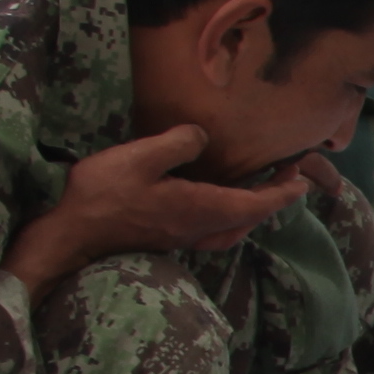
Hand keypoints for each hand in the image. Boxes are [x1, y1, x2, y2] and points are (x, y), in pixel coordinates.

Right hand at [5, 125, 304, 293]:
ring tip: (258, 190)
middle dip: (271, 200)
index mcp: (200, 209)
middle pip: (247, 219)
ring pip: (230, 229)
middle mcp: (197, 229)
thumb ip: (179, 143)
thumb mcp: (142, 157)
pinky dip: (227, 217)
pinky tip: (216, 204)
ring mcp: (181, 237)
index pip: (254, 204)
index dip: (282, 192)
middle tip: (286, 178)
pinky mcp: (166, 237)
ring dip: (250, 211)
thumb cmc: (103, 195)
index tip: (303, 180)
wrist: (70, 234)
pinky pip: (211, 230)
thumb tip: (202, 137)